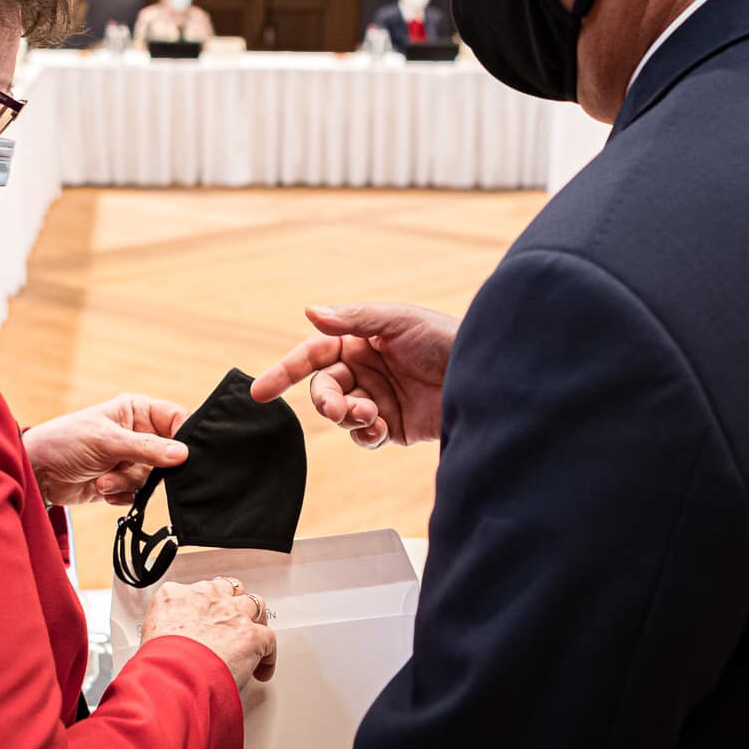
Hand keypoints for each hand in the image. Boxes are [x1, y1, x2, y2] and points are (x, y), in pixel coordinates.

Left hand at [23, 393, 188, 506]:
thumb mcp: (108, 441)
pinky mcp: (122, 483)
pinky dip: (121, 494)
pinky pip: (138, 494)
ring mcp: (131, 460)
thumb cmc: (66, 442)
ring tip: (104, 479)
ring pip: (152, 478)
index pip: (176, 418)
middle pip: (169, 453)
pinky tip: (101, 488)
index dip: (184, 435)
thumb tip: (184, 454)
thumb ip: (147, 449)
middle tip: (131, 467)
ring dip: (127, 482)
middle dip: (148, 466)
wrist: (37, 473)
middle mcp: (138, 434)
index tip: (184, 454)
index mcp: (137, 411)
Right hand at [140, 576, 276, 690]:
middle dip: (232, 603)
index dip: (207, 604)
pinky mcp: (250, 634)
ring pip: (254, 604)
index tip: (207, 615)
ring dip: (253, 621)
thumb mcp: (147, 636)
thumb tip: (167, 646)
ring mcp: (231, 613)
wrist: (173, 676)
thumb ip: (164, 629)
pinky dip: (267, 656)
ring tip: (252, 637)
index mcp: (176, 596)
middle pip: (228, 589)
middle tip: (232, 622)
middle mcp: (206, 598)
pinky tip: (262, 669)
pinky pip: (268, 639)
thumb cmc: (158, 663)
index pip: (197, 589)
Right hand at [250, 304, 456, 447]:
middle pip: (324, 389)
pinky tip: (383, 428)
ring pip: (341, 415)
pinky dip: (367, 435)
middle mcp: (366, 369)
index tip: (261, 391)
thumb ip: (353, 319)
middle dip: (325, 401)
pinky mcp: (395, 426)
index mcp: (361, 340)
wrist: (487, 379)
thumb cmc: (446, 339)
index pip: (313, 354)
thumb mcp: (398, 320)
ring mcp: (379, 399)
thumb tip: (310, 311)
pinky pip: (365, 437)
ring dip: (348, 417)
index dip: (285, 371)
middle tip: (338, 408)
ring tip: (372, 414)